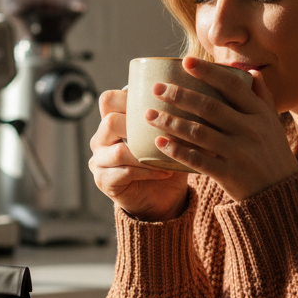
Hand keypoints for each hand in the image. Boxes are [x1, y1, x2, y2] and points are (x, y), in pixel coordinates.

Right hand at [89, 88, 189, 220]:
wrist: (163, 198)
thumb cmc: (166, 161)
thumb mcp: (170, 136)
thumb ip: (173, 117)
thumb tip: (199, 100)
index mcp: (111, 121)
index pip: (109, 100)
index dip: (129, 99)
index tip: (156, 108)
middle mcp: (101, 139)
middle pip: (110, 122)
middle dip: (140, 129)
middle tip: (164, 135)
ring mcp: (99, 161)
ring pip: (118, 152)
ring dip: (147, 155)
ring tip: (169, 157)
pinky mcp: (104, 181)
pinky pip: (125, 172)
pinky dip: (148, 172)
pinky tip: (165, 172)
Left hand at [146, 57, 297, 201]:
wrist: (280, 194)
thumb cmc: (272, 153)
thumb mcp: (272, 123)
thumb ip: (262, 97)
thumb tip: (251, 71)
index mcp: (260, 113)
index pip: (233, 85)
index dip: (209, 72)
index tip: (185, 62)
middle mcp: (250, 130)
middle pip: (210, 107)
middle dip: (180, 95)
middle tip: (156, 88)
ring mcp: (240, 153)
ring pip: (200, 133)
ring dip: (171, 122)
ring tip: (149, 115)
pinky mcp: (229, 175)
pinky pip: (199, 160)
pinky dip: (177, 151)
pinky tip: (159, 143)